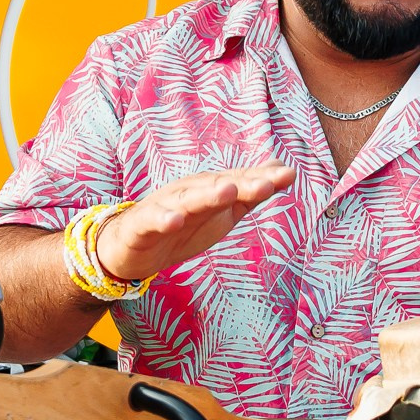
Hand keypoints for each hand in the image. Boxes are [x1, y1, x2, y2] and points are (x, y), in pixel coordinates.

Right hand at [95, 163, 295, 283]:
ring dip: (207, 194)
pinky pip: (153, 220)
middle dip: (240, 184)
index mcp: (208, 190)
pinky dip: (163, 219)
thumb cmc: (181, 226)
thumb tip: (285, 170)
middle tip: (264, 183)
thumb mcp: (222, 213)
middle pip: (216, 186)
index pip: (238, 182)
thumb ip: (251, 193)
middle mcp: (188, 193)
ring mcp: (164, 207)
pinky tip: (175, 221)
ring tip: (227, 192)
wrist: (130, 249)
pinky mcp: (142, 225)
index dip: (262, 180)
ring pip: (187, 199)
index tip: (288, 176)